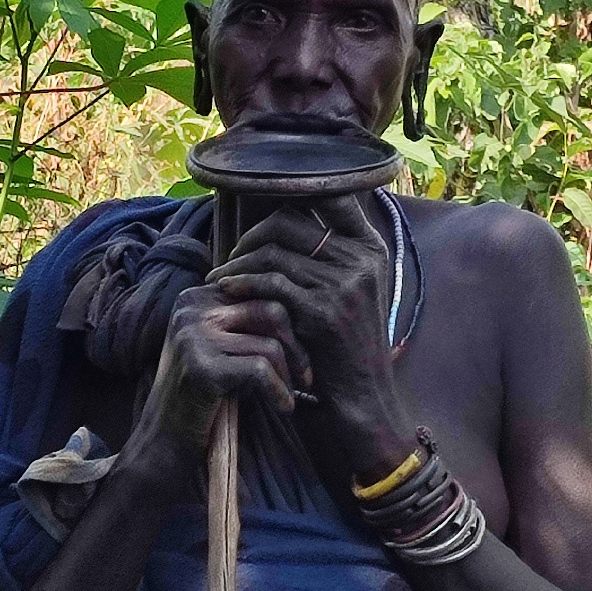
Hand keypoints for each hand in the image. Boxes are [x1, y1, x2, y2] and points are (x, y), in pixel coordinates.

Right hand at [136, 284, 311, 455]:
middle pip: (271, 311)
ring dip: (287, 375)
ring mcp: (194, 335)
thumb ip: (247, 320)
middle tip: (305, 376)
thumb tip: (302, 307)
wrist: (164, 436)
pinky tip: (283, 406)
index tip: (301, 354)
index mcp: (197, 296)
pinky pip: (260, 370)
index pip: (262, 291)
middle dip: (297, 347)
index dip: (290, 323)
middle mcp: (192, 309)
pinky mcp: (201, 366)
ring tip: (289, 397)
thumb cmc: (202, 391)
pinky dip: (279, 391)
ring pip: (270, 344)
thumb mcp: (220, 344)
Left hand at [205, 195, 414, 475]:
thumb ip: (330, 256)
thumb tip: (285, 220)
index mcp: (371, 248)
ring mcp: (345, 283)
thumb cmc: (345, 343)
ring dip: (238, 262)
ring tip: (220, 277)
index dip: (291, 195)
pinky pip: (270, 281)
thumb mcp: (352, 292)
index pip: (330, 196)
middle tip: (233, 255)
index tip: (262, 217)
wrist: (362, 395)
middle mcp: (362, 259)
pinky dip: (242, 282)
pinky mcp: (324, 310)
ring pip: (274, 251)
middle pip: (290, 221)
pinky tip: (226, 290)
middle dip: (252, 235)